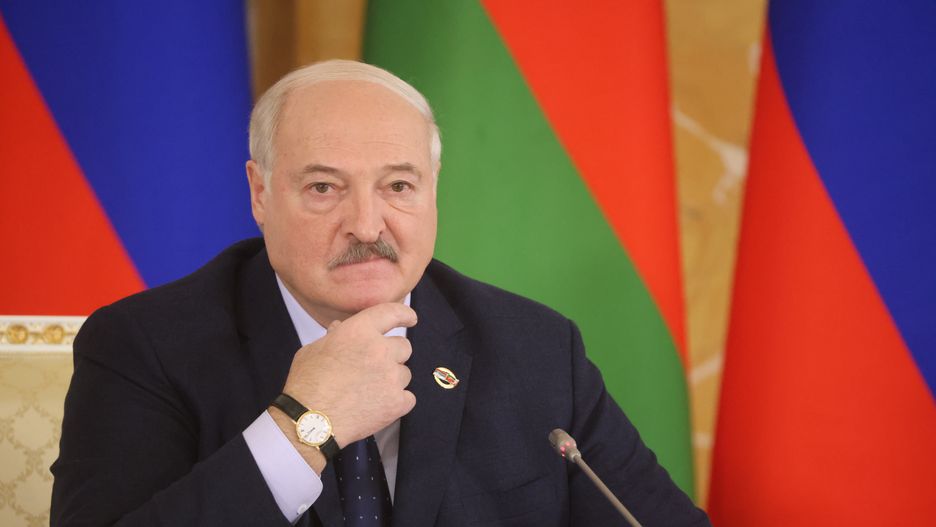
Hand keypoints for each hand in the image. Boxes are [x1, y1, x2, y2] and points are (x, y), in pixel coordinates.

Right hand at [279, 302, 417, 448]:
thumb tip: (340, 328)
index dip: (405, 314)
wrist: (310, 421)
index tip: (410, 318)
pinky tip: (378, 406)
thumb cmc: (306, 384)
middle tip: (375, 367)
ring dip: (392, 379)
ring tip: (369, 390)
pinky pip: (408, 397)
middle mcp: (380, 350)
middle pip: (404, 346)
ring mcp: (391, 377)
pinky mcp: (397, 402)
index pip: (392, 313)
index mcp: (360, 331)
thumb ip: (333, 336)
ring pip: (405, 373)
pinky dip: (396, 401)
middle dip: (392, 354)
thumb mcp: (313, 349)